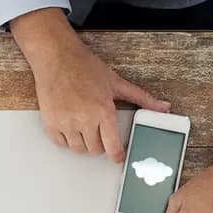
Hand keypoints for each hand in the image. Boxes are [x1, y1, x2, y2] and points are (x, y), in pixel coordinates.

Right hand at [12, 9, 168, 160]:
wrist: (57, 56)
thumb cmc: (84, 66)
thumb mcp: (116, 82)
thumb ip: (141, 98)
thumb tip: (162, 107)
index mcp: (103, 111)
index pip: (113, 148)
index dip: (117, 155)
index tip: (118, 156)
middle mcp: (84, 120)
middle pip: (95, 150)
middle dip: (100, 144)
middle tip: (100, 130)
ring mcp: (66, 123)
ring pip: (78, 150)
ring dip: (84, 143)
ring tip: (85, 127)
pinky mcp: (51, 123)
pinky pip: (61, 144)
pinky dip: (67, 139)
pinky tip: (71, 126)